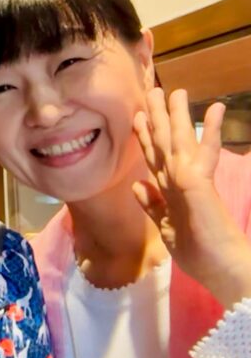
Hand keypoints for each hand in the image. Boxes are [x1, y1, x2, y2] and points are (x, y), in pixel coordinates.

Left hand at [133, 88, 250, 307]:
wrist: (221, 268)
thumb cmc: (198, 253)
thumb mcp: (166, 227)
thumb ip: (153, 204)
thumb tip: (136, 185)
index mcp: (170, 189)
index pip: (155, 156)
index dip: (146, 135)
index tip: (138, 116)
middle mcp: (180, 178)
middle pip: (165, 141)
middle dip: (157, 115)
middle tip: (151, 89)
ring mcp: (191, 178)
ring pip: (181, 139)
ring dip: (177, 113)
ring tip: (175, 90)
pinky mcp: (199, 182)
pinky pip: (204, 150)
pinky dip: (209, 130)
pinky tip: (216, 108)